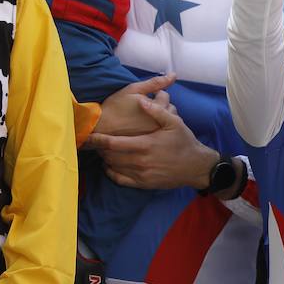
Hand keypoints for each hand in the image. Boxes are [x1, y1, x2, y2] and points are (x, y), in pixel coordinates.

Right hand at [90, 74, 176, 139]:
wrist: (101, 127)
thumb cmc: (116, 106)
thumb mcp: (134, 90)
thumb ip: (155, 83)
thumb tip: (174, 75)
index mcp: (158, 108)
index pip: (165, 96)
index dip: (154, 93)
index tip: (145, 97)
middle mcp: (160, 122)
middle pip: (170, 109)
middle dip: (161, 105)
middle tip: (147, 106)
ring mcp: (156, 133)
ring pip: (167, 122)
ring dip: (161, 116)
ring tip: (146, 116)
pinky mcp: (150, 142)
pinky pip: (160, 132)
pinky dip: (156, 127)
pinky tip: (145, 125)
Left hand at [90, 98, 219, 190]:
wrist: (196, 166)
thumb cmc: (184, 142)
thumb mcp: (174, 122)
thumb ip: (156, 111)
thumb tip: (141, 100)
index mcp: (145, 144)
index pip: (113, 143)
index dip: (97, 139)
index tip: (88, 136)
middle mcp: (140, 161)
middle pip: (109, 156)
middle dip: (100, 148)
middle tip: (94, 141)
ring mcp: (141, 174)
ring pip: (113, 167)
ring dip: (104, 159)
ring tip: (101, 150)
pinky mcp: (143, 183)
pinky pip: (120, 180)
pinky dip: (111, 173)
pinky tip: (110, 165)